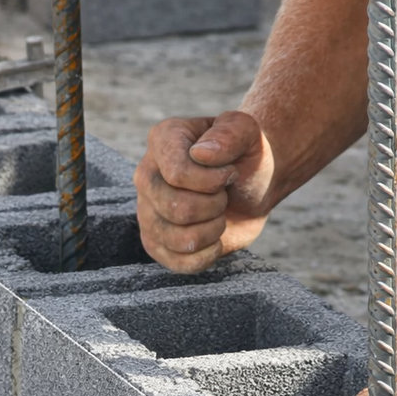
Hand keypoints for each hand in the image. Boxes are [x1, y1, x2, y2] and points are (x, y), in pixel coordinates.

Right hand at [134, 111, 275, 273]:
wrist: (251, 185)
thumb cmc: (245, 155)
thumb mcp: (247, 132)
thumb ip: (231, 133)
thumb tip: (201, 154)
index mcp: (162, 140)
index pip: (177, 175)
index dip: (213, 181)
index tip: (230, 173)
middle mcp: (145, 175)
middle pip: (176, 208)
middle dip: (215, 206)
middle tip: (223, 195)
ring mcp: (146, 211)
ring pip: (180, 238)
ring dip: (214, 230)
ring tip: (218, 214)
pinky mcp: (155, 243)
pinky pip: (179, 262)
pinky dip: (208, 254)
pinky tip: (215, 238)